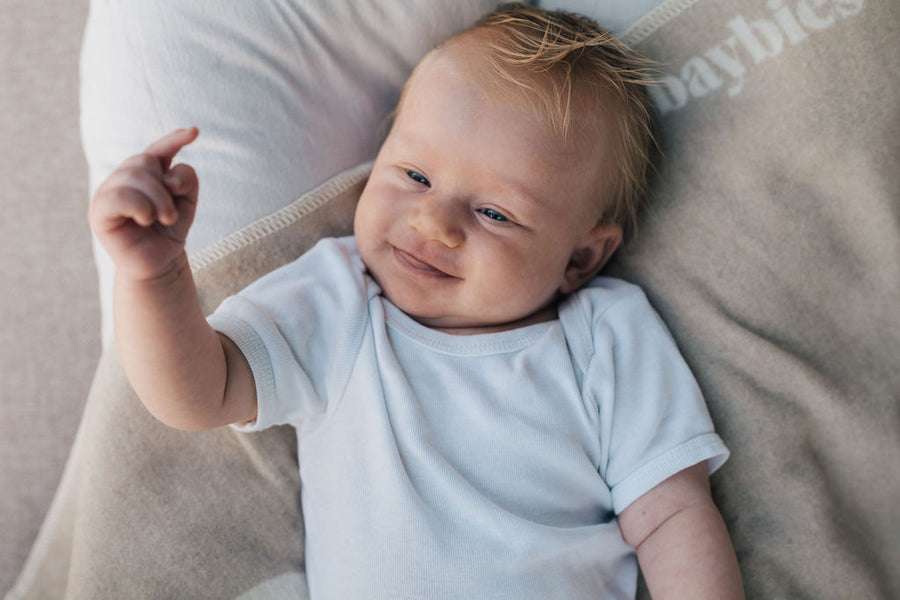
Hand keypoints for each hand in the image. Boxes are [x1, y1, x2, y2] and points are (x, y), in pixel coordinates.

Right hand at [89, 127, 199, 280]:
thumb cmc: (168, 231)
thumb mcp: (187, 202)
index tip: (194, 132)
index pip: (157, 150)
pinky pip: (118, 196)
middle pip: (144, 161)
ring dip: (158, 200)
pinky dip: (139, 206)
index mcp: (143, 173)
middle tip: (170, 215)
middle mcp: (122, 178)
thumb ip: (186, 179)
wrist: (158, 263)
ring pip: (133, 176)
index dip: (174, 139)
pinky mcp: (98, 211)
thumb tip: (170, 175)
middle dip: (166, 188)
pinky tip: (145, 219)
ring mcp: (107, 193)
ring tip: (162, 220)